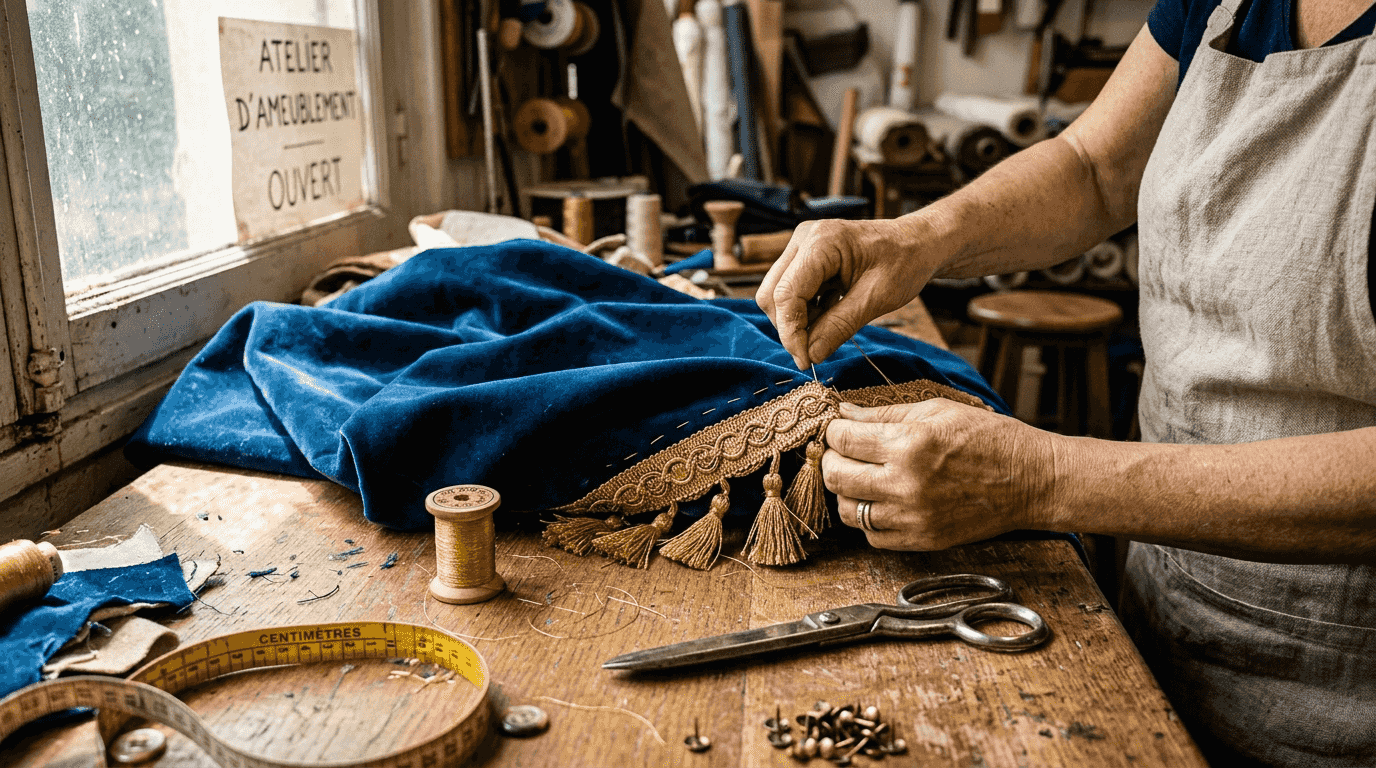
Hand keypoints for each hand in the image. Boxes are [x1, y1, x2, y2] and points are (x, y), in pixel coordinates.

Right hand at [755, 217, 945, 369]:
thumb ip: (841, 325)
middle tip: (815, 352)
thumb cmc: (905, 262)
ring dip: (797, 321)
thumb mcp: (878, 298)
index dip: (791, 332)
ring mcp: (802, 247)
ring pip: (777, 295)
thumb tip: (811, 355)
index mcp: (822, 241)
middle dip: (790, 328)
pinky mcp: (805, 259)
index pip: (786, 294)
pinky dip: (804, 312)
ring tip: (829, 329)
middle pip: (772, 294)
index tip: (806, 361)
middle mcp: (804, 239)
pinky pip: (790, 292)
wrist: (917, 244)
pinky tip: (830, 315)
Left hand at [822, 399, 1058, 549]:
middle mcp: (906, 484)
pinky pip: (871, 536)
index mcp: (909, 444)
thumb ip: (884, 414)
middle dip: (832, 459)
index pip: (842, 439)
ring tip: (864, 476)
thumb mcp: (937, 410)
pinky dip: (869, 519)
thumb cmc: (989, 439)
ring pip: (847, 511)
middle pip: (835, 476)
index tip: (840, 428)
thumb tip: (844, 413)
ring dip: (848, 491)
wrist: (1031, 480)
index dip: (834, 430)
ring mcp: (912, 518)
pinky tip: (883, 500)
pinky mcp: (922, 540)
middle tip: (844, 451)